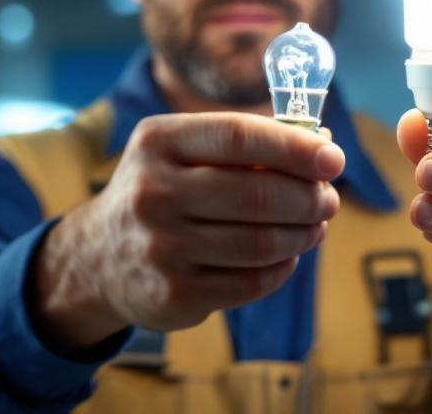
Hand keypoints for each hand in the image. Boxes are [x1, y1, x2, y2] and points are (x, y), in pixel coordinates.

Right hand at [33, 113, 343, 350]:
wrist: (98, 257)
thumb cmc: (161, 190)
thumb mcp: (182, 150)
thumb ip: (246, 144)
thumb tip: (322, 145)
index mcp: (158, 142)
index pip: (238, 137)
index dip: (294, 148)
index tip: (333, 158)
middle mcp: (153, 192)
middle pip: (256, 194)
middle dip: (308, 197)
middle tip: (328, 199)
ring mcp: (160, 247)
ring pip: (260, 243)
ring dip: (302, 234)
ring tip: (314, 226)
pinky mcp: (173, 294)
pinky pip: (252, 282)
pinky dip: (283, 267)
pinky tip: (287, 255)